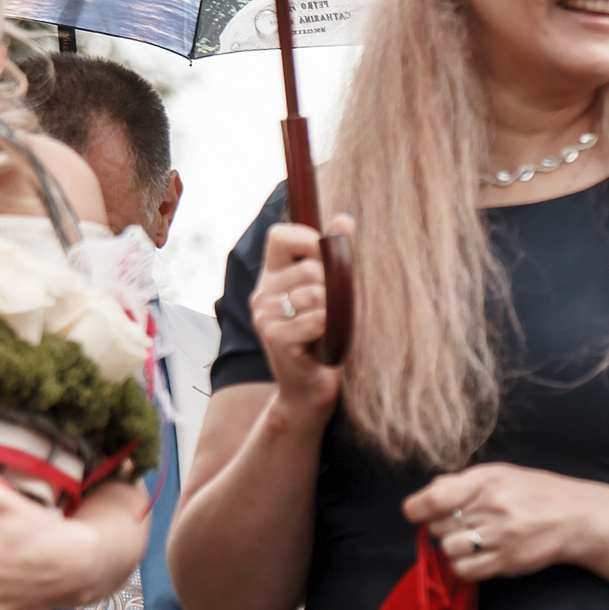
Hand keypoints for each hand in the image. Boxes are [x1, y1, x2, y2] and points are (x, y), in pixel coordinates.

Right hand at [251, 212, 352, 418]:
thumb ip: (336, 257)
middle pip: (311, 268)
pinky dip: (332, 331)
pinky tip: (325, 344)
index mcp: (272, 276)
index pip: (280, 236)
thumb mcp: (332, 295)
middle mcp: (262, 293)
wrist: (310, 390)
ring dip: (336, 313)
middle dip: (336, 289)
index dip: (308, 240)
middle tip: (334, 314)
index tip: (327, 261)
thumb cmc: (326, 339)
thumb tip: (346, 219)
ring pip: (317, 293)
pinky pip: (317, 319)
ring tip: (330, 331)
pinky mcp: (275, 337)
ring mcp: (265, 315)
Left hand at [405, 462, 602, 582]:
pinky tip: (475, 557)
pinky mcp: (507, 560)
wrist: (575, 517)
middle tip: (459, 525)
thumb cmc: (535, 493)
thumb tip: (429, 492)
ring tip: (470, 541)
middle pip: (438, 526)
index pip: (433, 498)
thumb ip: (463, 482)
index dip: (416, 508)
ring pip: (449, 549)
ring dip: (453, 548)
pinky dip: (463, 567)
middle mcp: (492, 507)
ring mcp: (500, 536)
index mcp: (486, 480)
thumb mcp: (500, 474)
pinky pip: (466, 570)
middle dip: (442, 527)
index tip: (417, 512)